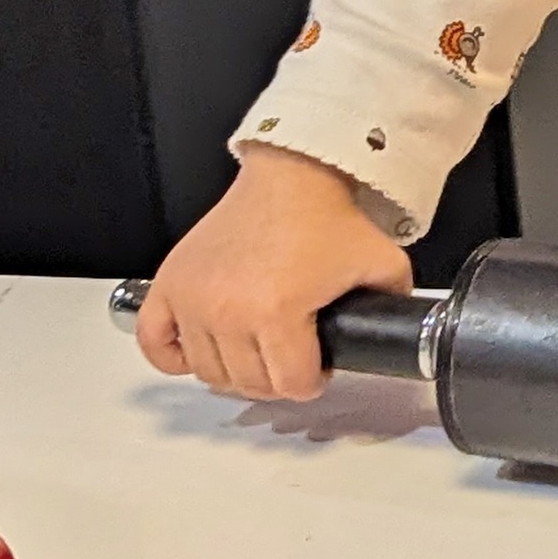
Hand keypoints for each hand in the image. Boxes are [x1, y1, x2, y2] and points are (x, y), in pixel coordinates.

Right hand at [133, 144, 411, 402]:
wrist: (291, 174)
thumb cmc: (326, 214)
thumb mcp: (381, 265)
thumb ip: (394, 306)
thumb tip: (402, 332)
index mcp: (277, 312)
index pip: (291, 385)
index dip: (312, 380)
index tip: (316, 367)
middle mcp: (228, 310)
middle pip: (250, 383)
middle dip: (277, 377)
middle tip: (289, 358)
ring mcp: (195, 298)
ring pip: (209, 372)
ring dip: (234, 370)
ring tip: (255, 351)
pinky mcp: (172, 283)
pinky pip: (155, 342)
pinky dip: (173, 354)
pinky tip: (198, 349)